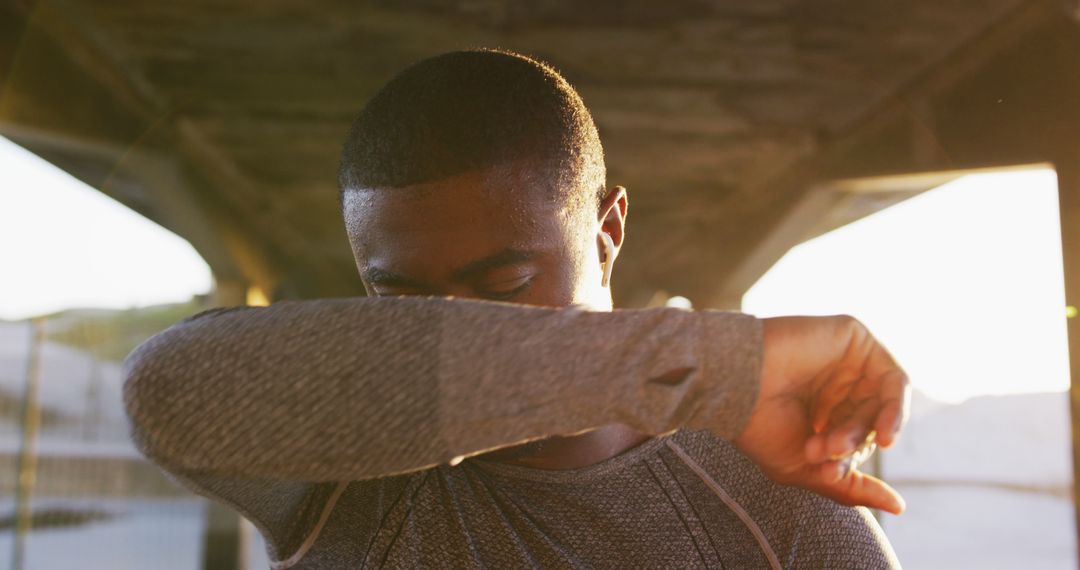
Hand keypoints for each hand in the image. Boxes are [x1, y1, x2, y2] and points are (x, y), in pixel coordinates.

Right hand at [733, 315, 910, 514]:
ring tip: (837, 443)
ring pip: (885, 401)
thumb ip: (852, 488)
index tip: (825, 471)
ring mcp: (847, 359)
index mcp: (822, 410)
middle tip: (822, 450)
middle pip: (869, 420)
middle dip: (850, 443)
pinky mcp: (854, 337)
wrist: (735, 384)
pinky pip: (895, 377)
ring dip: (870, 430)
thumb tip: (899, 507)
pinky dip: (895, 409)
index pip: (855, 440)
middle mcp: (837, 383)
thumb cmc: (759, 427)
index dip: (845, 461)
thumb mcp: (807, 470)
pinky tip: (883, 433)